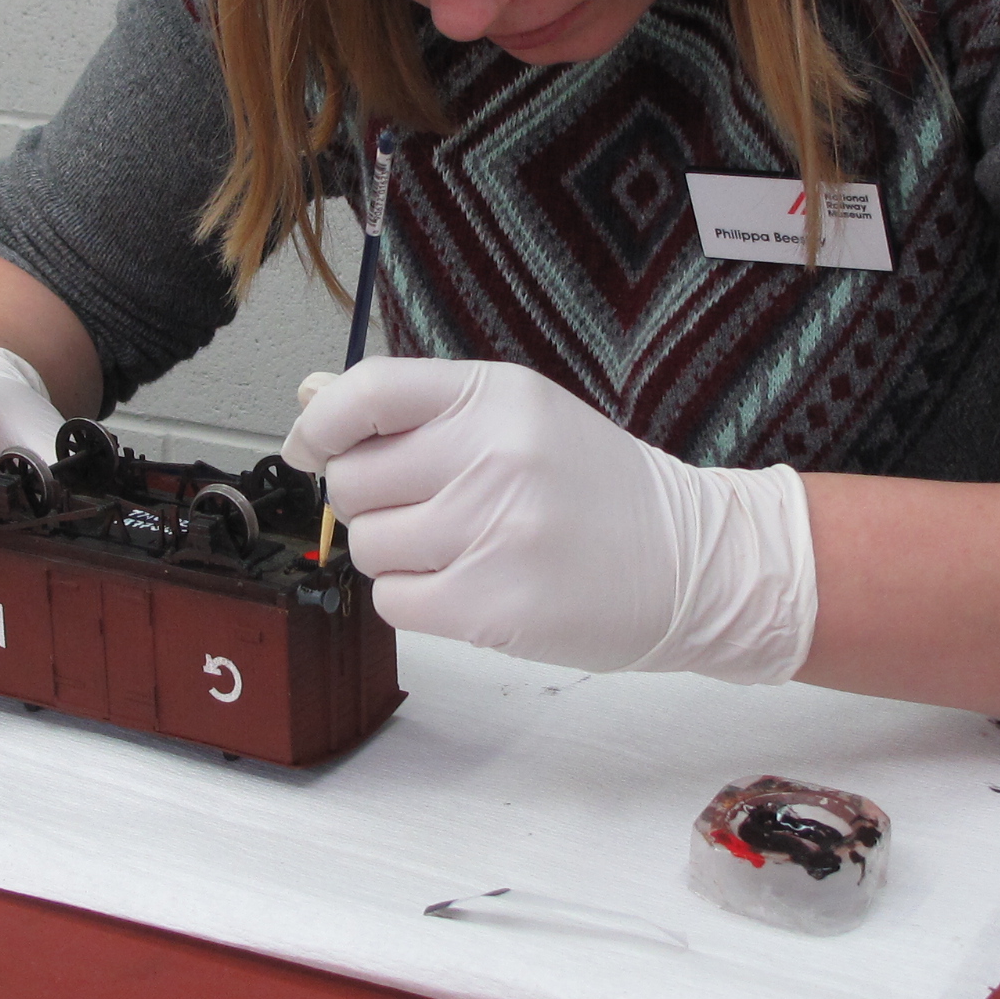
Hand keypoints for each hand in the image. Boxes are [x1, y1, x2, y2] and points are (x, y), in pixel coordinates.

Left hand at [283, 358, 815, 681]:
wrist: (690, 562)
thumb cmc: (596, 490)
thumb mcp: (521, 417)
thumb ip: (422, 411)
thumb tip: (313, 401)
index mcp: (496, 396)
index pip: (367, 393)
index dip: (319, 423)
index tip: (308, 447)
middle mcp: (493, 455)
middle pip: (353, 479)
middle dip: (372, 500)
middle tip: (427, 509)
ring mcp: (492, 532)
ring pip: (369, 545)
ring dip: (398, 555)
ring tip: (464, 548)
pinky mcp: (491, 606)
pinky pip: (394, 602)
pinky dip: (417, 600)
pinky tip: (470, 586)